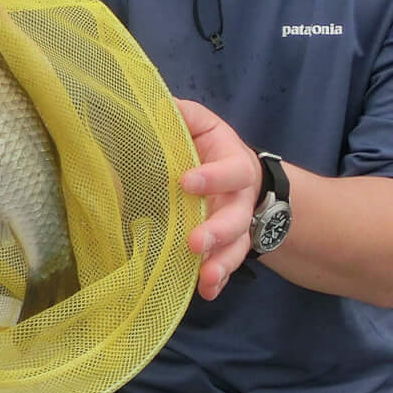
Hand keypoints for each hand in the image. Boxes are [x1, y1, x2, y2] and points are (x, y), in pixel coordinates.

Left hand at [174, 100, 260, 299]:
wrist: (243, 176)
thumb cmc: (210, 148)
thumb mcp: (200, 125)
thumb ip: (180, 115)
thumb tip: (149, 100)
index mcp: (234, 164)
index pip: (230, 170)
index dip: (211, 176)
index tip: (186, 182)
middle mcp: (241, 199)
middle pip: (236, 217)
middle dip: (216, 231)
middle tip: (194, 242)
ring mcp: (238, 226)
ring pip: (236, 247)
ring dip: (220, 262)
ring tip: (203, 276)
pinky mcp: (230, 247)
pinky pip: (226, 265)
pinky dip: (217, 280)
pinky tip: (205, 291)